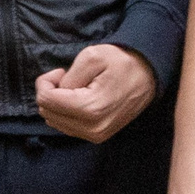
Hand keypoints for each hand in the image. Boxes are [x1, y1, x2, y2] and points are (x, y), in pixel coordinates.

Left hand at [35, 44, 156, 143]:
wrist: (148, 75)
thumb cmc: (122, 62)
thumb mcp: (92, 56)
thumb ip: (68, 76)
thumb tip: (56, 91)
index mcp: (90, 108)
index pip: (46, 100)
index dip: (45, 81)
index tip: (61, 71)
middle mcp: (92, 128)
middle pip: (47, 112)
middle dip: (51, 92)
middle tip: (69, 78)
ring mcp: (95, 136)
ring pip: (54, 121)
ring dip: (58, 103)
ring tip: (76, 88)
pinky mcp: (97, 137)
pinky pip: (66, 127)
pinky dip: (66, 112)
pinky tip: (80, 99)